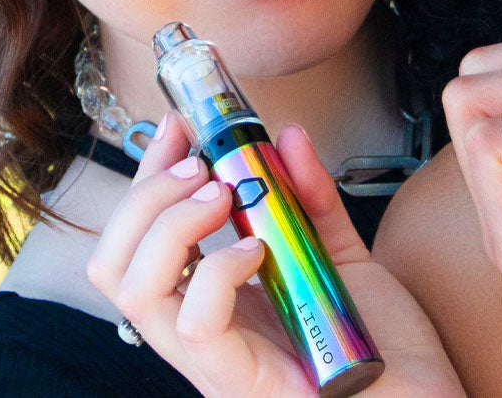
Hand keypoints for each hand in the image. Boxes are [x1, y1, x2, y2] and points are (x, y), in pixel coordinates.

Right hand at [88, 113, 462, 396]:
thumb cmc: (386, 346)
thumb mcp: (341, 257)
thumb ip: (312, 200)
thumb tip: (288, 138)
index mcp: (215, 305)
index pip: (141, 242)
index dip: (147, 179)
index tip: (179, 129)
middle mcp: (202, 336)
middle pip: (115, 266)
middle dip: (145, 196)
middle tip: (200, 167)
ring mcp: (216, 364)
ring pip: (137, 291)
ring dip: (170, 224)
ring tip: (221, 197)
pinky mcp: (244, 383)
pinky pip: (197, 324)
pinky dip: (217, 269)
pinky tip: (256, 251)